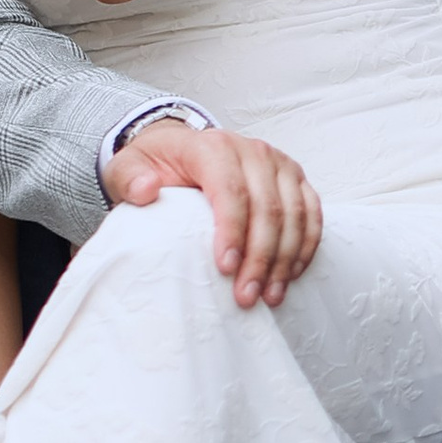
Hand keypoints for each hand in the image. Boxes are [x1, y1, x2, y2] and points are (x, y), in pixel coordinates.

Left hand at [104, 120, 323, 307]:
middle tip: (246, 297)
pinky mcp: (295, 180)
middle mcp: (252, 150)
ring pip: (295, 214)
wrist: (181, 152)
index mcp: (213, 146)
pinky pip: (312, 214)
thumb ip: (130, 178)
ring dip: (285, 259)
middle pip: (267, 207)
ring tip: (269, 296)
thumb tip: (146, 190)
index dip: (232, 230)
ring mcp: (279, 164)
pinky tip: (290, 275)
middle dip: (259, 257)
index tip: (225, 268)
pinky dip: (305, 247)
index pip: (230, 188)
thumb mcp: (129, 168)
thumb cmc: (157, 165)